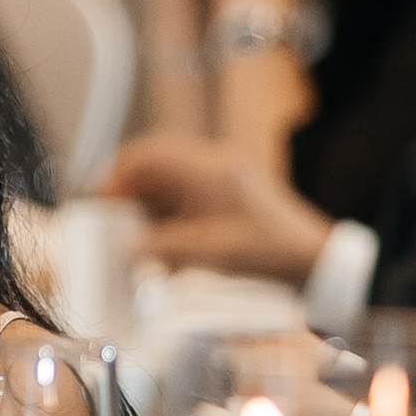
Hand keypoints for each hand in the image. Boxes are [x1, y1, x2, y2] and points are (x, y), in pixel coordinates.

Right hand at [103, 132, 329, 283]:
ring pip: (170, 176)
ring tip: (135, 231)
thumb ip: (163, 247)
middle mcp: (216, 163)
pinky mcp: (230, 190)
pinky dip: (170, 209)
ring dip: (149, 200)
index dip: (117, 175)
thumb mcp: (209, 255)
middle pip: (156, 161)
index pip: (149, 155)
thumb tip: (129, 246)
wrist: (315, 260)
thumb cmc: (270, 254)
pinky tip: (163, 236)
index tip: (100, 199)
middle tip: (111, 214)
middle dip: (129, 187)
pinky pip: (188, 189)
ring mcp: (224, 174)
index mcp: (210, 170)